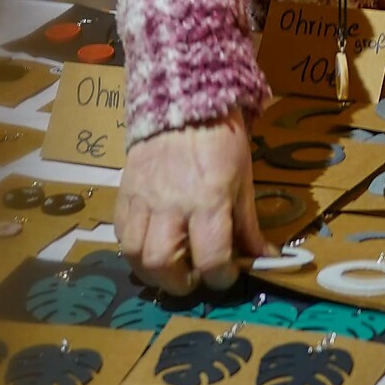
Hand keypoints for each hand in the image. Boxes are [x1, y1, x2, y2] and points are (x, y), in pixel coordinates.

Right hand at [117, 111, 271, 294]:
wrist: (183, 101)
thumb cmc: (221, 142)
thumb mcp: (243, 182)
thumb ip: (248, 226)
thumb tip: (264, 260)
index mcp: (209, 201)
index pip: (212, 258)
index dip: (222, 277)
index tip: (227, 274)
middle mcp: (172, 205)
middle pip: (164, 264)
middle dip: (181, 283)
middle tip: (194, 277)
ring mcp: (143, 199)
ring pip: (135, 255)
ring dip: (153, 272)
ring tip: (170, 268)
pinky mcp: (125, 193)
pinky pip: (120, 234)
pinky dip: (134, 249)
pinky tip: (150, 245)